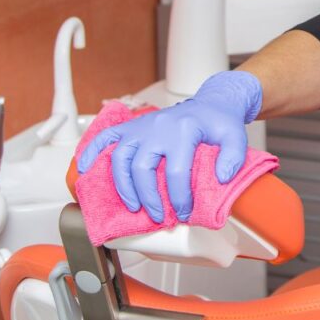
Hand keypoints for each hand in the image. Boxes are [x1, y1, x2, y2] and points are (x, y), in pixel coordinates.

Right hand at [76, 70, 262, 222]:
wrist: (210, 103)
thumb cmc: (220, 122)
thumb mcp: (236, 137)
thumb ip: (233, 157)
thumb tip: (221, 178)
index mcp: (183, 132)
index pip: (175, 171)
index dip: (178, 197)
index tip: (182, 213)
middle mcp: (157, 128)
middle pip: (142, 168)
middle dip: (148, 197)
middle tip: (156, 216)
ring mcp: (141, 127)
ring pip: (121, 158)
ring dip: (124, 185)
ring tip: (133, 206)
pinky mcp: (131, 127)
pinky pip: (105, 137)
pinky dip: (91, 152)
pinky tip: (84, 169)